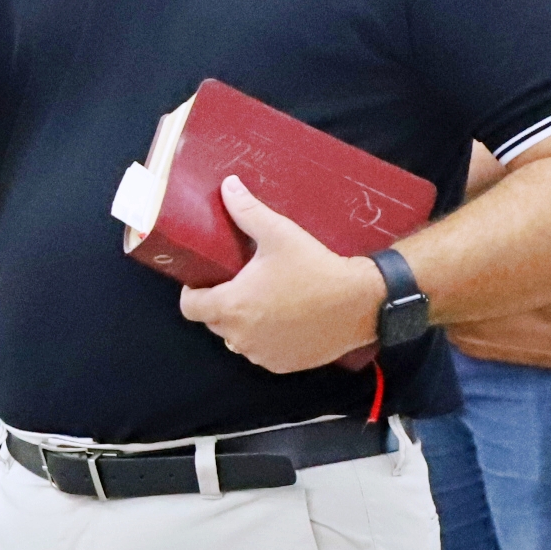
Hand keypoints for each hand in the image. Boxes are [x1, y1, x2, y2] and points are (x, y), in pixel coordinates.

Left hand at [177, 176, 384, 371]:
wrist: (360, 303)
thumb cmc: (315, 268)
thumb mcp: (279, 234)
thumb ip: (247, 211)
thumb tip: (228, 185)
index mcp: (232, 306)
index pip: (190, 308)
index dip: (192, 292)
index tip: (206, 279)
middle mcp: (240, 336)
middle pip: (213, 322)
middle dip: (221, 304)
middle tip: (241, 282)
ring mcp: (261, 354)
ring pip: (237, 338)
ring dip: (243, 323)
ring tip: (263, 300)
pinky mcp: (282, 364)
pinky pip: (261, 352)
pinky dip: (265, 339)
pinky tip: (282, 320)